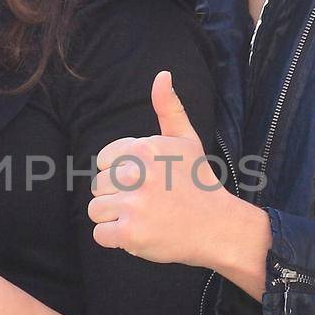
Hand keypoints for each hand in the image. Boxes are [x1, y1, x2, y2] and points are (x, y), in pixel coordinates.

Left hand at [88, 71, 232, 265]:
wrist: (220, 227)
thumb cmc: (200, 183)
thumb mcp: (186, 140)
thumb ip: (169, 108)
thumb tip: (162, 74)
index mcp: (144, 148)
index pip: (104, 160)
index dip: (121, 174)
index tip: (145, 182)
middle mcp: (136, 174)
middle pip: (98, 185)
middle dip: (117, 197)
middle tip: (148, 203)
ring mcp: (133, 206)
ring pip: (95, 210)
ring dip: (114, 218)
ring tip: (143, 218)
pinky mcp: (131, 234)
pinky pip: (100, 235)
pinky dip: (115, 239)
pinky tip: (139, 234)